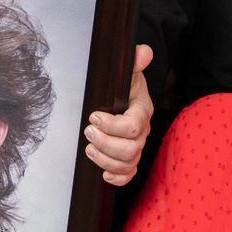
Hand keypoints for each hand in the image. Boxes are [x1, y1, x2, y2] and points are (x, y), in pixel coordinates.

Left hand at [85, 44, 153, 185]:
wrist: (129, 95)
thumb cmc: (126, 84)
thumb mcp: (128, 71)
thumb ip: (135, 61)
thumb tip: (143, 52)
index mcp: (142, 110)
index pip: (132, 126)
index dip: (112, 126)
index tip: (94, 116)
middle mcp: (142, 131)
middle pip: (130, 149)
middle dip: (105, 143)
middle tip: (88, 131)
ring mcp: (137, 146)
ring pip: (127, 163)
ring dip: (105, 160)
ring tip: (89, 149)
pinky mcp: (130, 158)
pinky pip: (129, 174)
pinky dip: (117, 178)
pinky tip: (103, 174)